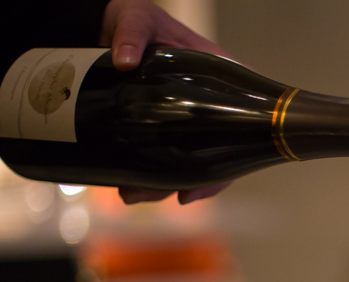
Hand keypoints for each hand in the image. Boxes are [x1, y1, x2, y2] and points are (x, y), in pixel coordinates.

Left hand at [100, 0, 232, 204]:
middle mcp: (207, 106)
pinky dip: (148, 174)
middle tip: (152, 196)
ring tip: (130, 195)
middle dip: (184, 185)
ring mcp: (183, 119)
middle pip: (211, 158)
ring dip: (159, 187)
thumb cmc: (137, 16)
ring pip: (183, 163)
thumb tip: (124, 61)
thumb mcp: (137, 18)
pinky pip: (162, 156)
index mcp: (220, 79)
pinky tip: (129, 184)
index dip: (225, 169)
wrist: (108, 22)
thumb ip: (132, 34)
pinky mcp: (159, 125)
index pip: (240, 130)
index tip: (196, 190)